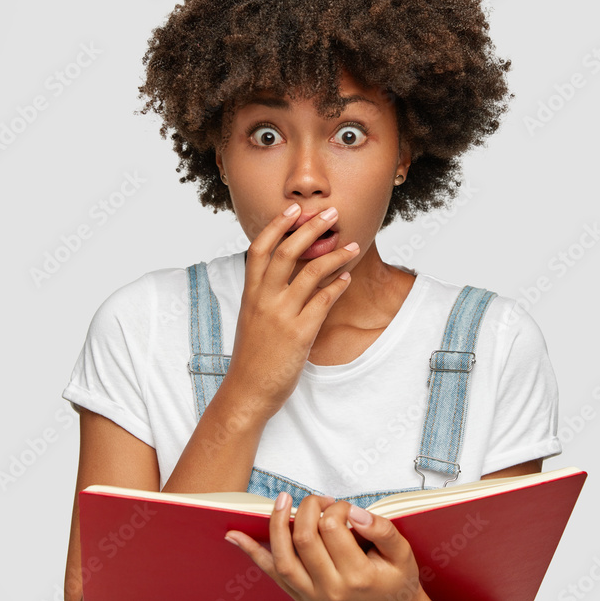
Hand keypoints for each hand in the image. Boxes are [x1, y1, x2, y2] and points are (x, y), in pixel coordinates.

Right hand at [224, 203, 359, 417]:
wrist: (248, 391)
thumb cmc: (252, 356)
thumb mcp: (251, 318)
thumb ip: (264, 295)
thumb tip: (283, 273)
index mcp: (250, 294)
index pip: (259, 249)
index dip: (276, 226)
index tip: (293, 209)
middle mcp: (263, 300)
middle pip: (287, 252)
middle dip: (311, 229)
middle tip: (331, 214)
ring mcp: (281, 316)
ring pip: (310, 273)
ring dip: (334, 256)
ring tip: (351, 245)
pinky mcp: (299, 334)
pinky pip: (323, 301)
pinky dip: (337, 285)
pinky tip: (346, 278)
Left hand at [225, 493, 429, 600]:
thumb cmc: (396, 582)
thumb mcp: (402, 555)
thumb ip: (383, 530)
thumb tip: (354, 512)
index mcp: (357, 576)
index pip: (333, 528)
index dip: (336, 508)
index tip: (345, 507)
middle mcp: (330, 590)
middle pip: (305, 538)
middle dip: (309, 508)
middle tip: (321, 500)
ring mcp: (311, 596)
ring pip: (283, 557)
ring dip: (277, 524)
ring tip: (281, 500)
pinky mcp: (299, 597)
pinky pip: (271, 574)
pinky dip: (251, 553)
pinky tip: (234, 535)